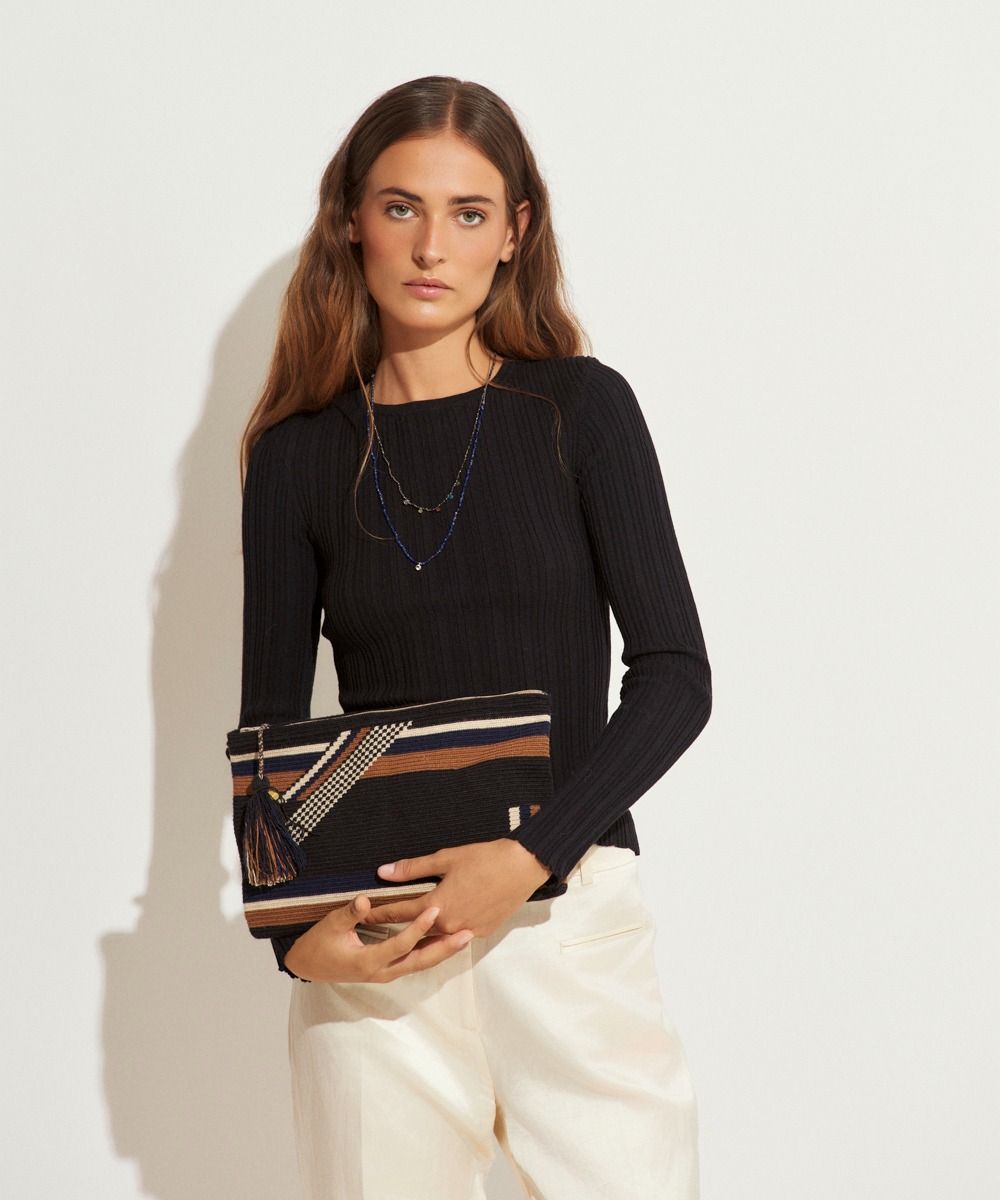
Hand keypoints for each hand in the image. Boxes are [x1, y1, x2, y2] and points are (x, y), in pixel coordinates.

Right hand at [283, 892, 475, 983]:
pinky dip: (432, 953)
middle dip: (444, 948)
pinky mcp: (389, 971)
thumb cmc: (319, 943)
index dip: (418, 927)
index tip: (435, 909)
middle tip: (467, 933)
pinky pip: (415, 962)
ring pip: (421, 964)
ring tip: (465, 937)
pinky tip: (447, 942)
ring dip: (443, 952)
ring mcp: (386, 974)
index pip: (401, 944)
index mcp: (368, 961)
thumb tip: (365, 900)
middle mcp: (382, 972)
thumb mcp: (331, 925)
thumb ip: (350, 913)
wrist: (309, 966)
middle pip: (420, 961)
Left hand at [365, 838, 552, 939]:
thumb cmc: (486, 858)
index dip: (380, 913)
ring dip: (420, 935)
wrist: (523, 866)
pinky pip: (457, 936)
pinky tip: (438, 929)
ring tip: (403, 934)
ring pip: (437, 938)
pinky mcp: (483, 932)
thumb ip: (413, 868)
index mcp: (438, 906)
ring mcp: (468, 931)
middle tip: (378, 928)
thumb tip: (384, 872)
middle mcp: (450, 925)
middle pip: (416, 930)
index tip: (364, 915)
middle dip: (396, 928)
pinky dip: (445, 933)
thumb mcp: (446, 858)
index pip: (400, 912)